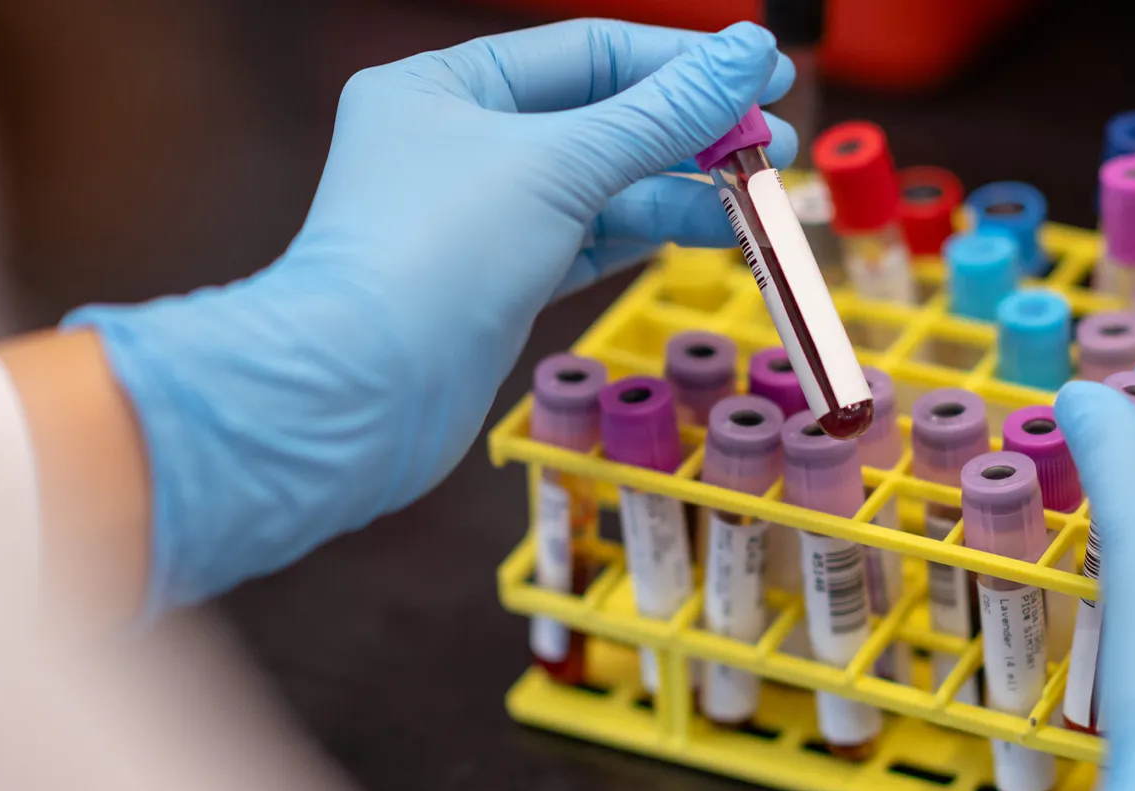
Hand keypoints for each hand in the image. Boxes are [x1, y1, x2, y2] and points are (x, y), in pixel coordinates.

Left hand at [63, 20, 793, 612]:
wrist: (360, 395)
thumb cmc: (430, 256)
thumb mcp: (560, 164)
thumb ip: (663, 112)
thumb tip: (750, 55)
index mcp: (443, 85)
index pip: (588, 52)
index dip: (683, 63)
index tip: (764, 78)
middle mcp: (454, 142)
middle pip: (600, 119)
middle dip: (690, 132)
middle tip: (775, 147)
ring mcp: (476, 219)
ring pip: (601, 188)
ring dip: (681, 190)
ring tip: (759, 199)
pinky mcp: (497, 285)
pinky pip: (588, 242)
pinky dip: (648, 236)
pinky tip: (710, 232)